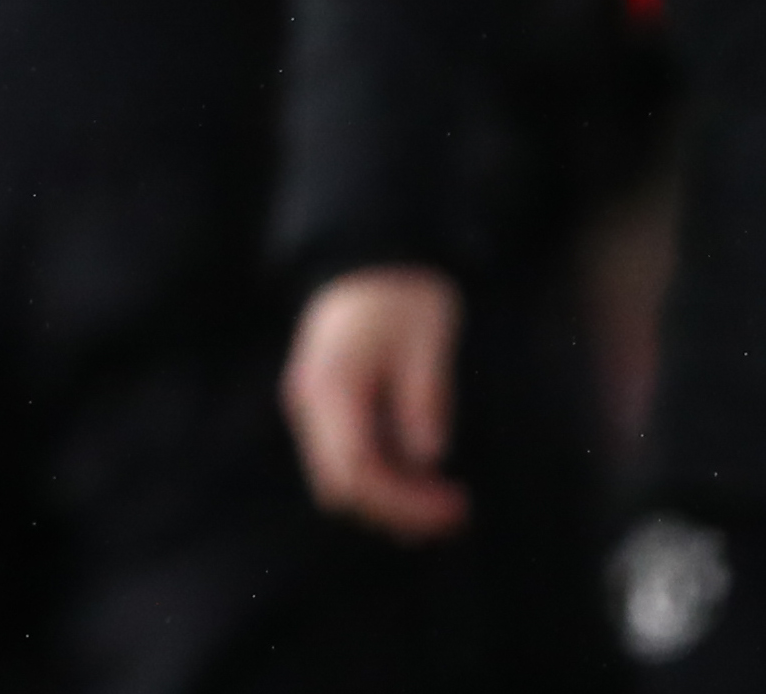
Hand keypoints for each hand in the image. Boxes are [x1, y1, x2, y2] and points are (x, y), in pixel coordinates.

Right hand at [284, 265, 469, 540]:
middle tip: (456, 509)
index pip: (357, 472)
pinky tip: (422, 475)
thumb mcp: (427, 340)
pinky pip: (345, 458)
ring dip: (390, 499)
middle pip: (341, 487)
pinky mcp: (323, 406)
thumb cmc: (403, 294)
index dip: (406, 503)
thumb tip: (429, 458)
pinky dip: (381, 478)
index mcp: (331, 385)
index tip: (457, 506)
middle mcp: (308, 402)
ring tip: (445, 499)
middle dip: (398, 511)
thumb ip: (424, 399)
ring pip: (340, 479)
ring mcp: (310, 405)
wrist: (369, 254)